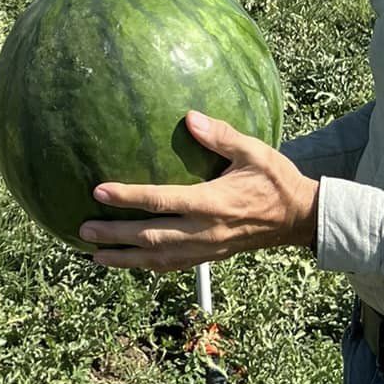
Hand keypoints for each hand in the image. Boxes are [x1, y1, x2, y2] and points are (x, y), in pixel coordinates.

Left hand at [78, 112, 317, 269]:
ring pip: (159, 258)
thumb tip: (190, 117)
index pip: (162, 201)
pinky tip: (130, 264)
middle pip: (152, 237)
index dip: (129, 197)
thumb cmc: (275, 179)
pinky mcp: (211, 256)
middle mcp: (205, 230)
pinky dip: (149, 266)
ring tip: (95, 256)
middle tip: (84, 230)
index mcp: (212, 203)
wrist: (300, 218)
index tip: (99, 191)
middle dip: (116, 235)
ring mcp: (207, 247)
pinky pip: (175, 266)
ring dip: (126, 259)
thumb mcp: (253, 151)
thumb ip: (221, 135)